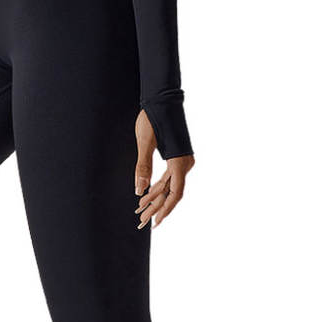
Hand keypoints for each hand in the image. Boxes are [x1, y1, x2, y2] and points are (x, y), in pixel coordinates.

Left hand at [134, 109, 194, 228]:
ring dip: (155, 198)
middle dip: (156, 208)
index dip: (164, 209)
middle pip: (171, 192)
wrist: (161, 99)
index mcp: (179, 161)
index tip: (155, 222)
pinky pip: (169, 178)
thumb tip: (138, 190)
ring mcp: (183, 160)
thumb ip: (142, 166)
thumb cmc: (152, 117)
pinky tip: (145, 195)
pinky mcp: (177, 157)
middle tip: (141, 222)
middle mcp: (185, 163)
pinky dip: (157, 187)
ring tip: (139, 212)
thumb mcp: (144, 142)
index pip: (174, 193)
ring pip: (170, 186)